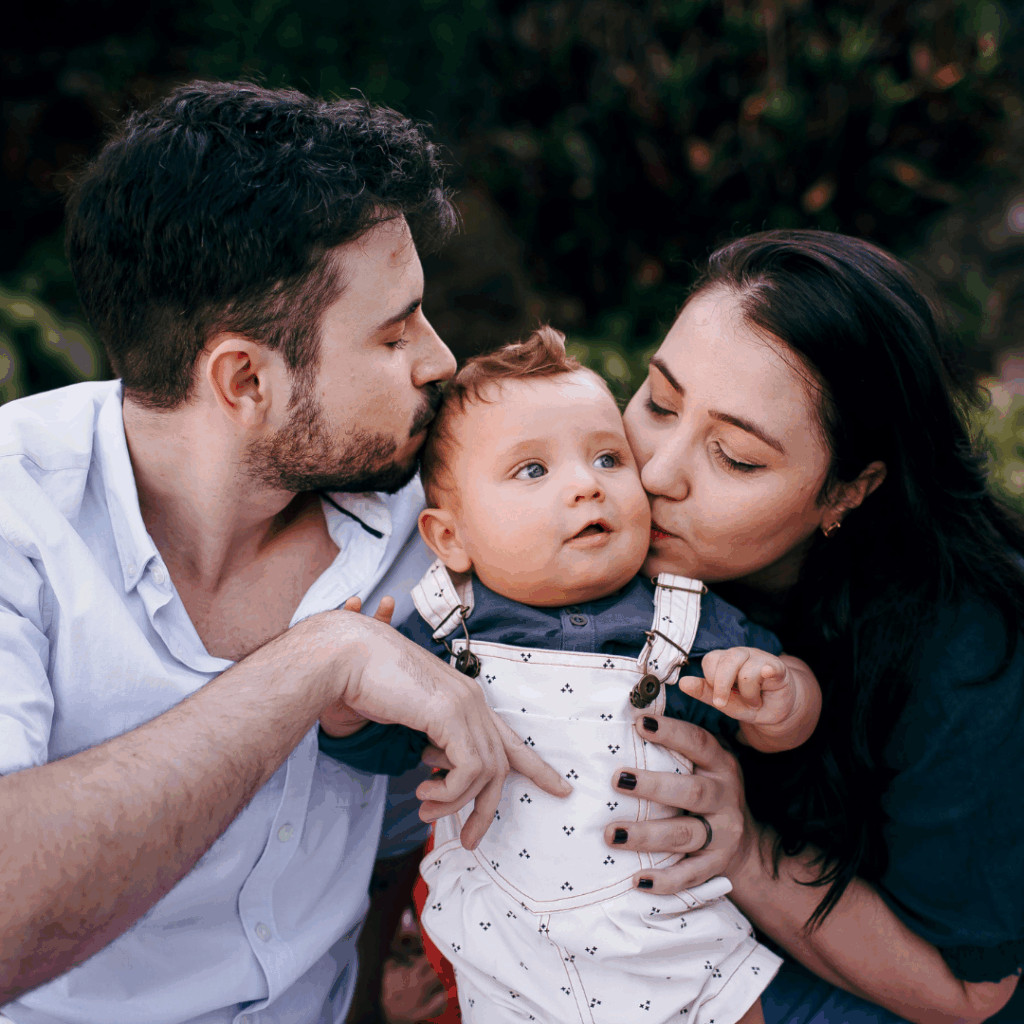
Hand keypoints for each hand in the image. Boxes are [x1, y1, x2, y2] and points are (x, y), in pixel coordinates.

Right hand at [307, 609, 571, 849]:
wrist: (345, 656)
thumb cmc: (365, 684)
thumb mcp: (407, 719)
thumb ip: (429, 741)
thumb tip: (436, 771)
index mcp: (464, 698)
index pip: (510, 737)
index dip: (536, 766)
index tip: (560, 788)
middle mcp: (472, 700)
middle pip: (501, 764)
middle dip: (487, 808)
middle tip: (470, 840)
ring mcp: (464, 704)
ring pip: (485, 772)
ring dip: (455, 803)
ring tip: (425, 809)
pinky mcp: (450, 713)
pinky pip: (468, 770)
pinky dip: (448, 791)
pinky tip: (423, 790)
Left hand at [602, 715, 761, 893]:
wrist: (747, 845)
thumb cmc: (709, 791)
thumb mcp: (705, 764)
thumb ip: (678, 746)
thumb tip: (632, 715)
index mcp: (721, 765)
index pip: (698, 743)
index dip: (671, 732)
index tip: (639, 724)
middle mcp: (724, 797)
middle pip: (691, 791)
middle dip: (653, 786)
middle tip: (617, 779)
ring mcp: (723, 834)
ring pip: (685, 835)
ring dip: (647, 835)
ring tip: (612, 834)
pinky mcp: (716, 866)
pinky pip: (690, 876)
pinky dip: (665, 881)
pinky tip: (638, 879)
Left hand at [680, 646, 795, 724]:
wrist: (780, 708)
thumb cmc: (749, 702)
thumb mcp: (725, 702)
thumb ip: (705, 692)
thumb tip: (682, 683)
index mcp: (725, 660)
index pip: (710, 660)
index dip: (711, 681)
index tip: (719, 698)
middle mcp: (742, 654)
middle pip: (727, 660)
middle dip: (722, 686)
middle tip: (726, 704)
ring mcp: (761, 658)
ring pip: (747, 670)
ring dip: (748, 693)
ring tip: (753, 701)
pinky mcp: (778, 668)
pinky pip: (770, 666)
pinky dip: (767, 671)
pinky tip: (767, 675)